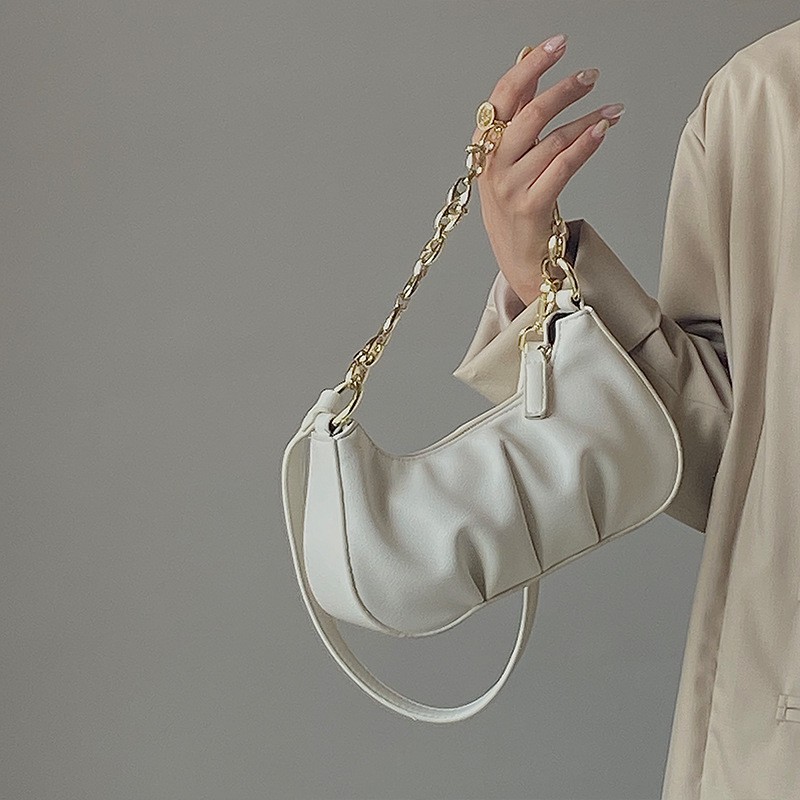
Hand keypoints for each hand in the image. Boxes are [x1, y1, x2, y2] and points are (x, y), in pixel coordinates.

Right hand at [471, 34, 623, 305]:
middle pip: (529, 115)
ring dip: (587, 119)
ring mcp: (510, 188)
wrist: (518, 259)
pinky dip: (585, 145)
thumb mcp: (509, 158)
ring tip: (613, 108)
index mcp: (484, 148)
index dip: (530, 67)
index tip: (557, 44)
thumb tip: (527, 59)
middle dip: (564, 89)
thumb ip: (518, 111)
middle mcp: (493, 166)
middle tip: (592, 75)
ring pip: (553, 140)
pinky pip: (563, 167)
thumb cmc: (515, 205)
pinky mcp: (531, 207)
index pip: (502, 97)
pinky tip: (603, 129)